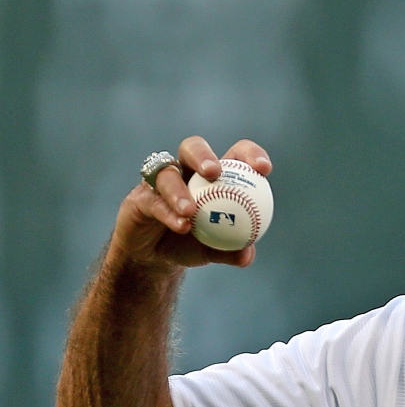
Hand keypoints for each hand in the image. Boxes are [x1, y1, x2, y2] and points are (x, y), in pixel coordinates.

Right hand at [110, 137, 272, 272]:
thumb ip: (232, 251)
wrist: (155, 258)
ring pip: (167, 173)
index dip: (250, 154)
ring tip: (191, 210)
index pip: (234, 155)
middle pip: (192, 147)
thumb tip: (248, 253)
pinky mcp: (140, 197)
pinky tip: (181, 226)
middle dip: (204, 155)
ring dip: (179, 190)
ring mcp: (159, 181)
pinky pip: (153, 200)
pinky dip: (168, 212)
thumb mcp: (214, 250)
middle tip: (214, 172)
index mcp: (213, 176)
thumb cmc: (191, 244)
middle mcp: (185, 171)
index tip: (264, 169)